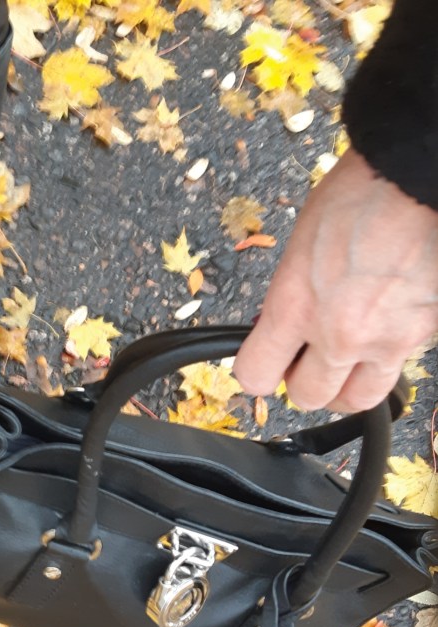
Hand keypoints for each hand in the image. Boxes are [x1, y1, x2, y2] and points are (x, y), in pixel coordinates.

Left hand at [233, 148, 437, 412]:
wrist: (425, 178)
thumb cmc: (368, 192)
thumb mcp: (303, 243)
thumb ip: (291, 296)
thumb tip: (282, 324)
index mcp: (296, 306)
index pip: (255, 376)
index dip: (257, 373)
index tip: (263, 364)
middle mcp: (339, 334)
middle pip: (308, 398)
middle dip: (304, 381)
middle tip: (307, 359)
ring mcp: (387, 341)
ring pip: (357, 399)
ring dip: (345, 386)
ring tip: (345, 361)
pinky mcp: (424, 338)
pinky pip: (399, 367)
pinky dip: (388, 357)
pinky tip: (385, 328)